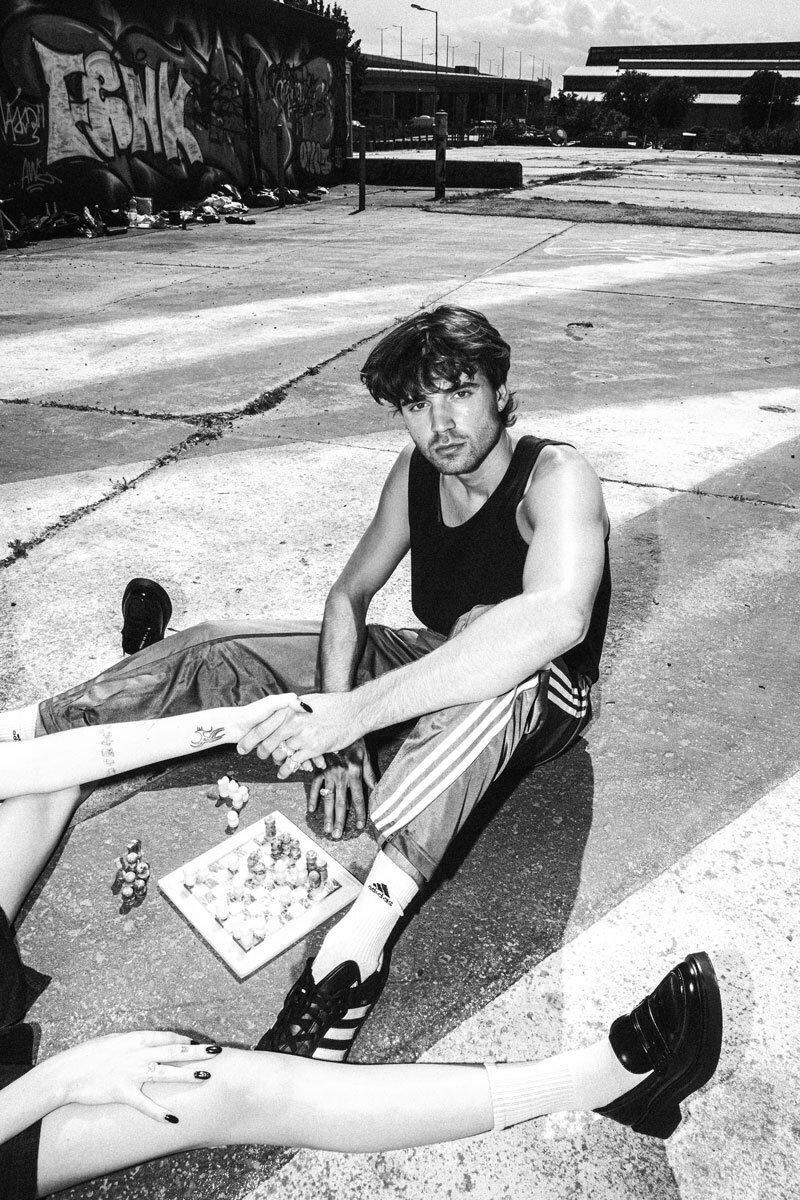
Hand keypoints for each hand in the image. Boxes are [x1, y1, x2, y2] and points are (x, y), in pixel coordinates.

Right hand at [44, 1031, 218, 1123]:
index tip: (198, 1042)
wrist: (67, 1072)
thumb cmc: (89, 1055)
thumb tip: (150, 1041)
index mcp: (136, 1038)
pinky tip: (173, 1118)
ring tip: (206, 1075)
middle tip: (216, 1052)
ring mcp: (131, 1072)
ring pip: (166, 1072)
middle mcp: (137, 1053)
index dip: (185, 1040)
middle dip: (197, 1052)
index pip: (167, 1037)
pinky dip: (158, 1112)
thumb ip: (134, 1042)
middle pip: (174, 1051)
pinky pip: (144, 1104)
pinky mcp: (123, 1092)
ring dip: (188, 1074)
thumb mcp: (114, 1040)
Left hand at [236, 691, 362, 768]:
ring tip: (273, 763)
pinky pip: (294, 762)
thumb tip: (283, 711)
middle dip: (261, 751)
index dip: (250, 739)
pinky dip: (287, 769)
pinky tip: (283, 772)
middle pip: (268, 742)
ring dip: (276, 760)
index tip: (242, 747)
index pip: (263, 726)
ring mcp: (302, 736)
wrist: (354, 711)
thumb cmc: (333, 705)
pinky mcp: (313, 748)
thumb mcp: (308, 700)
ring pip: (281, 753)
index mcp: (289, 709)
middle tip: (258, 756)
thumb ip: (293, 707)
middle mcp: (293, 722)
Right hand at [308, 740, 376, 838]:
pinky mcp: (318, 768)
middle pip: (341, 803)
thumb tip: (376, 788)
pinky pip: (314, 785)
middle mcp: (341, 776)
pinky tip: (311, 810)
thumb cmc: (354, 739)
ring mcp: (328, 773)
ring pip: (327, 798)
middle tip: (337, 836)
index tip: (360, 826)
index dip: (360, 813)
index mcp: (355, 773)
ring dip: (327, 815)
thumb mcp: (365, 754)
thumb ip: (370, 773)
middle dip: (339, 821)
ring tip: (326, 829)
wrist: (337, 723)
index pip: (359, 798)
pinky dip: (313, 797)